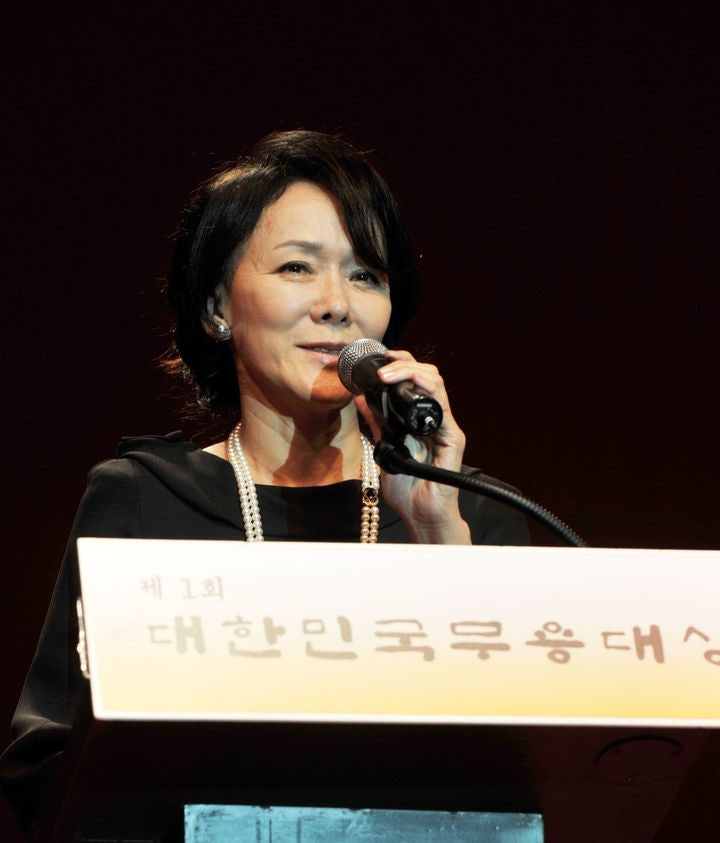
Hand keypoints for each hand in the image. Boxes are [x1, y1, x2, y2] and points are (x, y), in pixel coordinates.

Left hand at [355, 349, 470, 543]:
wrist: (420, 516)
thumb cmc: (406, 490)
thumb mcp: (384, 450)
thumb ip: (377, 425)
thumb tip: (361, 399)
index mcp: (419, 420)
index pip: (415, 381)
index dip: (401, 365)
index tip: (380, 360)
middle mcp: (435, 419)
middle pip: (428, 376)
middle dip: (405, 363)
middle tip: (382, 365)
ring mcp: (445, 428)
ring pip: (436, 384)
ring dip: (411, 372)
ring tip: (388, 375)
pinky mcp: (452, 439)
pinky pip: (442, 408)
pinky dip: (426, 392)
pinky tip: (408, 388)